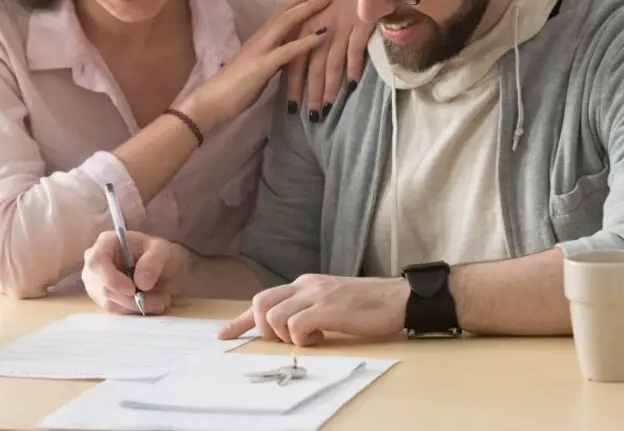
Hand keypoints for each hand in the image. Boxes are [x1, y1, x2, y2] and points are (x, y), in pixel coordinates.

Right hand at [82, 230, 191, 314]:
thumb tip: (142, 284)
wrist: (158, 265)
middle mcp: (94, 263)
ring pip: (110, 303)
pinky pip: (115, 310)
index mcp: (105, 243)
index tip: (133, 290)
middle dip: (132, 299)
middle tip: (161, 301)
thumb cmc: (156, 252)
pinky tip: (151, 304)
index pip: (97, 262)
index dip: (111, 279)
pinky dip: (134, 311)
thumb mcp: (161, 251)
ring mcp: (95, 282)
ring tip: (161, 302)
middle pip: (104, 287)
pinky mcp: (102, 298)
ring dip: (137, 307)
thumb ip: (152, 263)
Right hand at [180, 0, 333, 132]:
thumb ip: (272, 58)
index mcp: (260, 39)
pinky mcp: (262, 66)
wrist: (211, 102)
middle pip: (286, 10)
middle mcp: (261, 39)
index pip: (282, 12)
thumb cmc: (233, 89)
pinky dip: (306, 42)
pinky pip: (287, 51)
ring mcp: (261, 50)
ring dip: (308, 8)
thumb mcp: (259, 68)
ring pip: (286, 22)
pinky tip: (323, 35)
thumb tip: (287, 54)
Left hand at [217, 275, 407, 345]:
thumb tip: (289, 327)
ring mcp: (316, 295)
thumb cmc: (369, 304)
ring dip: (285, 336)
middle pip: (259, 303)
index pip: (263, 298)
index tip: (224, 334)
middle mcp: (305, 285)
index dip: (240, 320)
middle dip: (261, 329)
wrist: (399, 298)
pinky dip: (302, 338)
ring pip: (273, 316)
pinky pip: (296, 325)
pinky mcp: (328, 309)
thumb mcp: (331, 300)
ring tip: (310, 338)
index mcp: (304, 283)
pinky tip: (320, 338)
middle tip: (284, 340)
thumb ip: (309, 307)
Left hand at [284, 0, 375, 120]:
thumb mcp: (316, 12)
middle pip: (313, 68)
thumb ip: (308, 35)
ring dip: (330, 88)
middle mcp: (319, 30)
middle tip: (311, 117)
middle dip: (311, 94)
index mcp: (304, 27)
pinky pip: (355, 51)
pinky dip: (353, 68)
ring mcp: (339, 28)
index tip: (292, 106)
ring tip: (328, 108)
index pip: (294, 60)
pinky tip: (351, 85)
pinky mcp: (359, 25)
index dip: (293, 84)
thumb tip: (300, 59)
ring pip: (332, 64)